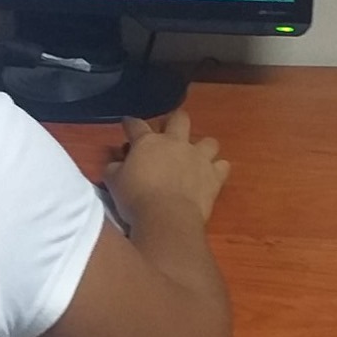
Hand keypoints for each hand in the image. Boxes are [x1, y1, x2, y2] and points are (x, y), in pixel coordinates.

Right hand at [105, 110, 229, 226]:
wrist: (167, 218)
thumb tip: (115, 164)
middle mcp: (176, 143)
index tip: (128, 124)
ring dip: (203, 147)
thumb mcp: (113, 182)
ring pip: (208, 142)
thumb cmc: (135, 198)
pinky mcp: (214, 176)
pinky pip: (222, 166)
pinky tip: (212, 176)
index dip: (131, 123)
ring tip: (196, 157)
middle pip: (179, 119)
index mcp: (148, 142)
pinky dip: (217, 169)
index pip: (137, 125)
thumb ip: (113, 168)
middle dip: (174, 121)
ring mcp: (198, 157)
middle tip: (168, 131)